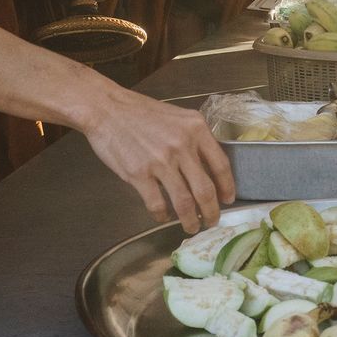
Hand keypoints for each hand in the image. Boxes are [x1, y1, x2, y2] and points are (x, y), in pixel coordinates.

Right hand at [84, 87, 235, 232]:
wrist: (107, 109)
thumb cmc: (141, 112)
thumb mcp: (178, 117)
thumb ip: (194, 138)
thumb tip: (209, 167)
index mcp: (195, 129)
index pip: (221, 165)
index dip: (227, 187)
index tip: (228, 199)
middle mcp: (182, 145)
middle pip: (205, 190)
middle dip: (211, 212)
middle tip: (212, 221)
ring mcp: (160, 161)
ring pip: (184, 203)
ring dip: (190, 220)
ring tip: (191, 226)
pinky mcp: (139, 174)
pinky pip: (157, 204)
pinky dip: (162, 216)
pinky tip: (163, 217)